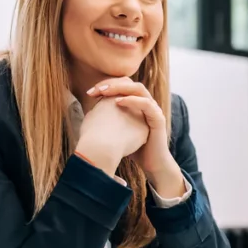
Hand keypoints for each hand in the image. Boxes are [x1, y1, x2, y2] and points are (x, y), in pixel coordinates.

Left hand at [86, 78, 185, 197]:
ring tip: (104, 92)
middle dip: (111, 84)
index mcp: (136, 103)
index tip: (89, 93)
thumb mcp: (116, 130)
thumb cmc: (132, 148)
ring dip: (120, 88)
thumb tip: (89, 112)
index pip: (122, 85)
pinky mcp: (158, 118)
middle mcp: (146, 103)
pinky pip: (146, 104)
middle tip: (95, 90)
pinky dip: (132, 100)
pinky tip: (118, 102)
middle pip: (129, 83)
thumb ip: (108, 119)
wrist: (150, 164)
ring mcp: (153, 109)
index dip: (106, 85)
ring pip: (139, 89)